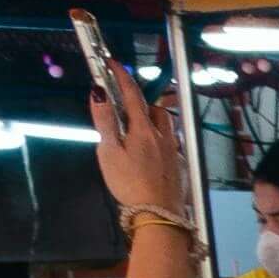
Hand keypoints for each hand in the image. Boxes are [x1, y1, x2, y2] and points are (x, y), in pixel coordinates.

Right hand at [87, 67, 182, 218]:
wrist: (158, 214)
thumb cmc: (129, 184)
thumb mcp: (108, 151)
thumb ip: (104, 121)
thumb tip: (98, 93)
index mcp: (144, 130)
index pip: (132, 95)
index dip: (122, 76)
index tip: (113, 63)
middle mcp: (164, 137)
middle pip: (155, 109)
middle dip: (140, 103)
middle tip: (123, 108)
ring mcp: (175, 152)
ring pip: (166, 126)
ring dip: (153, 121)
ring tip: (136, 131)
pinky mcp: (180, 167)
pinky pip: (171, 145)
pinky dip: (160, 140)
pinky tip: (150, 154)